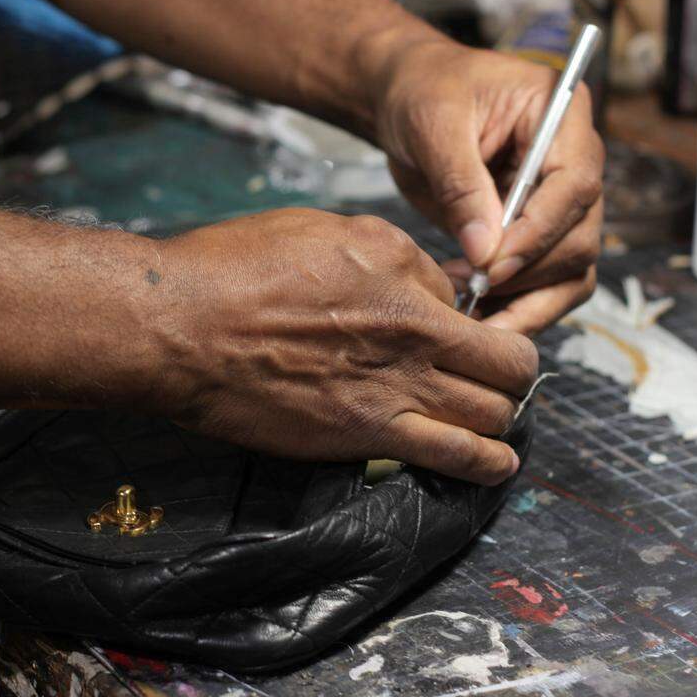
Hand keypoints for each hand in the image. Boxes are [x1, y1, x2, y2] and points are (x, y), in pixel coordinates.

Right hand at [150, 208, 537, 484]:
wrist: (183, 328)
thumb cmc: (239, 268)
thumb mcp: (325, 229)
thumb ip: (390, 254)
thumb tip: (425, 283)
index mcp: (403, 278)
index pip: (478, 304)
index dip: (477, 317)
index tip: (464, 330)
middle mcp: (414, 337)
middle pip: (509, 364)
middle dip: (513, 369)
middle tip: (499, 375)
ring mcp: (394, 391)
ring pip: (493, 415)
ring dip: (504, 417)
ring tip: (501, 422)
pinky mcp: (366, 436)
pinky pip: (452, 457)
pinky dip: (486, 464)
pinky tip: (496, 466)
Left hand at [368, 37, 604, 333]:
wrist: (410, 99)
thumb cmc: (423, 92)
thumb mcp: (433, 126)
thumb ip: (461, 186)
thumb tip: (485, 252)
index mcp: (560, 116)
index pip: (575, 185)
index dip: (539, 232)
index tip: (493, 265)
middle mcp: (574, 161)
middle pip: (580, 237)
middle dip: (528, 274)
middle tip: (471, 290)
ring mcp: (559, 203)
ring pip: (572, 271)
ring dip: (526, 302)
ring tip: (467, 306)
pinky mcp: (536, 234)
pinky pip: (546, 283)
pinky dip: (516, 306)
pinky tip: (472, 308)